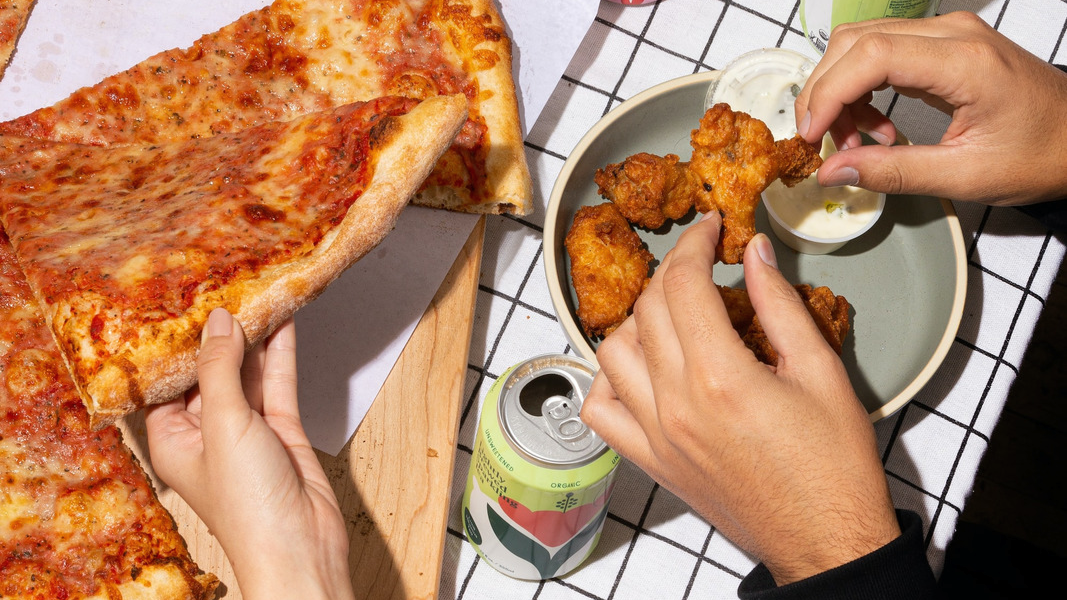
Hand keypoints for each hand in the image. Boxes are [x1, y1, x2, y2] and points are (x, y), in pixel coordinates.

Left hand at [146, 308, 353, 599]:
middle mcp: (206, 433)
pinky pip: (276, 383)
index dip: (172, 344)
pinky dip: (279, 354)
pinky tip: (282, 323)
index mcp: (172, 440)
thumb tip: (218, 322)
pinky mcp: (280, 430)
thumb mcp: (223, 425)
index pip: (165, 381)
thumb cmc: (248, 507)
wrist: (301, 544)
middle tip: (223, 289)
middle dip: (217, 335)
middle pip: (208, 372)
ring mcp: (245, 431)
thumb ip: (220, 369)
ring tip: (254, 294)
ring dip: (252, 339)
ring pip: (245, 373)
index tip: (179, 304)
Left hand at [580, 213, 899, 585]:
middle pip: (646, 309)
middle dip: (671, 271)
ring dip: (636, 320)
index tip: (709, 229)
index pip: (682, 283)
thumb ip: (780, 305)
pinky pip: (600, 409)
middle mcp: (675, 404)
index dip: (693, 243)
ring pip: (611, 352)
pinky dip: (608, 378)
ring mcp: (655, 435)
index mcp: (721, 377)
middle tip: (699, 262)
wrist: (823, 540)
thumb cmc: (832, 466)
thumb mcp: (821, 372)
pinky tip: (640, 367)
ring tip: (673, 313)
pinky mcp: (649, 460)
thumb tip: (754, 252)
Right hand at [794, 11, 1066, 204]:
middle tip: (821, 142)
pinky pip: (881, 54)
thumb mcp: (966, 176)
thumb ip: (894, 173)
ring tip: (854, 143)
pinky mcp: (943, 45)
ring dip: (841, 93)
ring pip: (862, 44)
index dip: (829, 93)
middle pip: (856, 42)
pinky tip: (876, 129)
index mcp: (965, 62)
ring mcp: (948, 34)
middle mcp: (953, 34)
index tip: (812, 135)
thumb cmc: (1041, 153)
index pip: (871, 55)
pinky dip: (862, 90)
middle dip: (825, 92)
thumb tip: (832, 171)